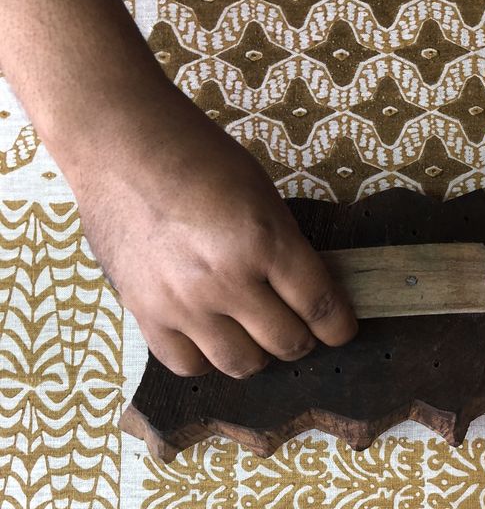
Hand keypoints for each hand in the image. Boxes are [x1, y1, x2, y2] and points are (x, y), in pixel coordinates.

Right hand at [74, 92, 357, 377]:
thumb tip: (306, 294)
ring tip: (254, 335)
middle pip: (286, 342)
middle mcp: (225, 279)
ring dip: (258, 354)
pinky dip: (208, 358)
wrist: (119, 144)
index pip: (319, 306)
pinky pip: (188, 364)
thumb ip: (284, 247)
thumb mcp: (261, 193)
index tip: (340, 330)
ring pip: (241, 363)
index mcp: (263, 241)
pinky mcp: (145, 313)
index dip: (338, 326)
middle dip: (301, 338)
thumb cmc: (196, 156)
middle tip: (297, 327)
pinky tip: (211, 339)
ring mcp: (183, 302)